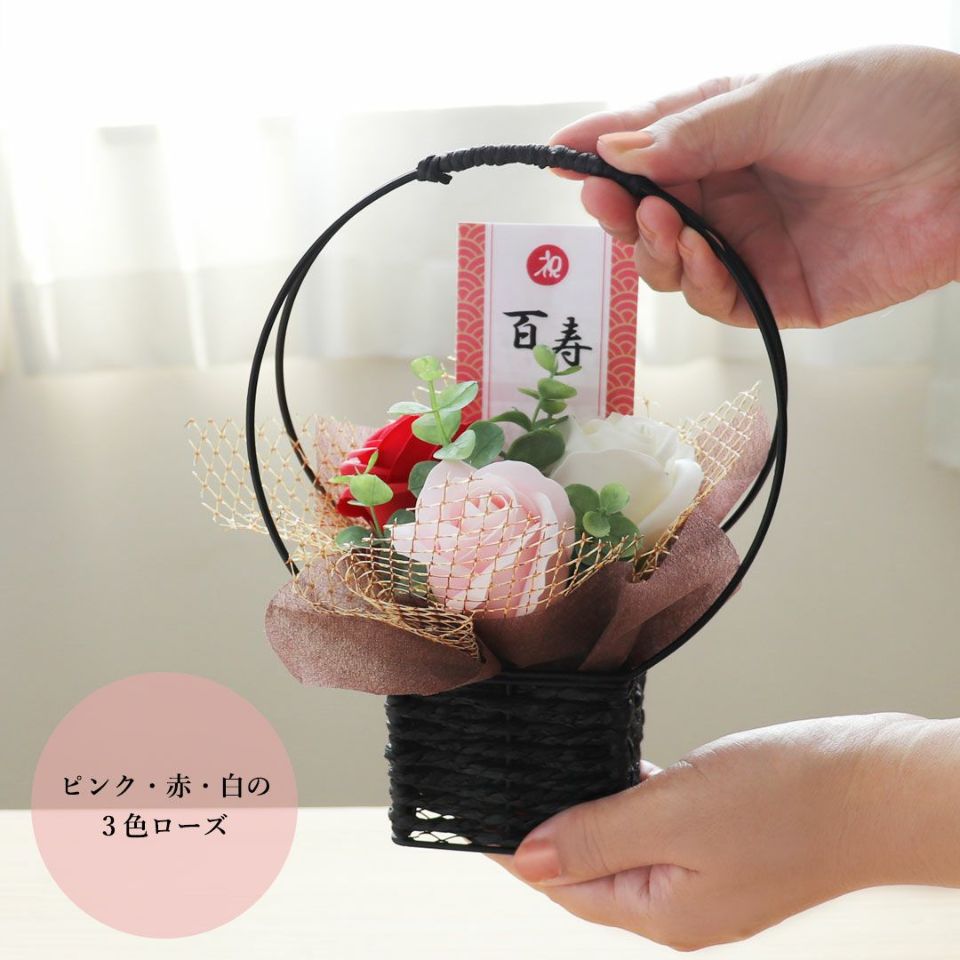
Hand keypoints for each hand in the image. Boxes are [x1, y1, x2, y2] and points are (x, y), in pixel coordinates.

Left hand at [491, 713, 959, 950]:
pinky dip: (626, 799)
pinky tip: (611, 770)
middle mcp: (679, 903)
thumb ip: (597, 836)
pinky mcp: (724, 840)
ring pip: (619, 844)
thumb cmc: (793, 799)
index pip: (560, 884)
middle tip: (501, 785)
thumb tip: (528, 858)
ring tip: (541, 773)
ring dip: (581, 812)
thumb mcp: (676, 812)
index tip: (475, 811)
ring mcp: (704, 873)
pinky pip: (656, 825)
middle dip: (540, 831)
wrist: (884, 787)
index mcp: (662, 912)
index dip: (513, 848)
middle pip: (585, 869)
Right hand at [550, 45, 959, 327]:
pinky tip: (702, 253)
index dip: (598, 147)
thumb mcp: (783, 97)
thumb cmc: (888, 105)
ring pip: (670, 262)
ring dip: (655, 245)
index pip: (648, 141)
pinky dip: (698, 280)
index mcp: (728, 129)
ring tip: (661, 220)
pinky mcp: (777, 294)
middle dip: (619, 205)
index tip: (552, 152)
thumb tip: (617, 152)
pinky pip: (716, 299)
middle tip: (600, 194)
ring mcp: (750, 245)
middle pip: (647, 210)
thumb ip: (696, 132)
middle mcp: (731, 190)